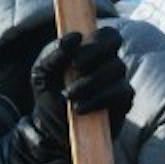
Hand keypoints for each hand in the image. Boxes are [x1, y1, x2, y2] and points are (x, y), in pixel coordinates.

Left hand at [26, 28, 134, 150]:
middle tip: (75, 66)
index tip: (75, 52)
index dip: (95, 37)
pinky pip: (121, 92)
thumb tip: (72, 38)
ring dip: (91, 80)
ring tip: (70, 95)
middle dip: (94, 51)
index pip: (106, 32)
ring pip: (117, 67)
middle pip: (115, 41)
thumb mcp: (41, 74)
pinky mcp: (123, 103)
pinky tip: (80, 108)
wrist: (53, 131)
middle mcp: (108, 61)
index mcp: (90, 50)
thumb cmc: (49, 95)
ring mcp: (118, 81)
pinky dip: (99, 99)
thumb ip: (52, 54)